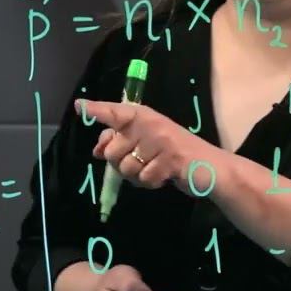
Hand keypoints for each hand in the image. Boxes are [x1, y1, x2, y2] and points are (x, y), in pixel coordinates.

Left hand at [78, 98, 220, 193]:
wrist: (210, 167)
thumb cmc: (175, 152)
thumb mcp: (147, 141)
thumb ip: (121, 142)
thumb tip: (97, 150)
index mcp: (143, 116)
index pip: (115, 112)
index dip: (97, 110)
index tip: (79, 106)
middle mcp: (150, 124)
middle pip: (113, 150)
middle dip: (120, 163)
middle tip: (140, 162)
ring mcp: (161, 141)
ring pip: (126, 167)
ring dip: (137, 176)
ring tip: (154, 169)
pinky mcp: (169, 159)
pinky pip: (144, 179)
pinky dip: (151, 183)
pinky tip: (163, 176)